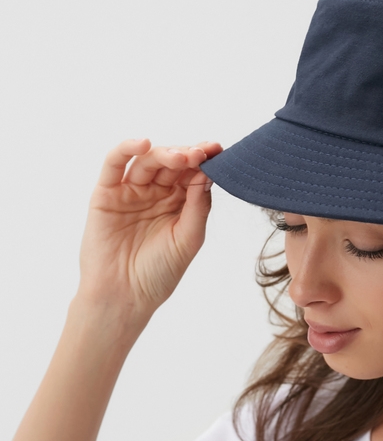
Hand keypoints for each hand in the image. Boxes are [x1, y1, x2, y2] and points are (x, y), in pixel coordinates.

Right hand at [76, 139, 223, 318]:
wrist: (125, 296)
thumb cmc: (160, 272)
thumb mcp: (189, 239)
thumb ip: (198, 207)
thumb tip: (208, 174)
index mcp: (179, 203)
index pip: (193, 174)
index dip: (205, 161)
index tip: (219, 151)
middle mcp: (156, 193)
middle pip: (172, 163)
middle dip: (188, 155)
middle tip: (202, 153)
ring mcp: (131, 191)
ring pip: (148, 161)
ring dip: (165, 154)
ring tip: (182, 157)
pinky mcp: (106, 193)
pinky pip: (114, 164)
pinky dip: (126, 149)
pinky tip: (142, 144)